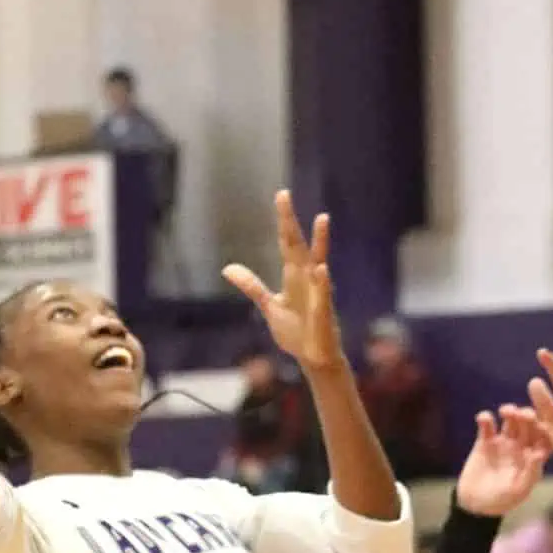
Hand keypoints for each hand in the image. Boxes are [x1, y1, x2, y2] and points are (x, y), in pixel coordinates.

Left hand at [223, 191, 342, 371]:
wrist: (313, 357)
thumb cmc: (296, 331)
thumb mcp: (269, 306)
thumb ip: (252, 286)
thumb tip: (228, 268)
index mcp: (294, 276)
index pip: (287, 242)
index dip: (284, 220)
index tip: (281, 195)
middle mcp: (308, 278)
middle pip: (298, 244)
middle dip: (291, 222)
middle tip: (283, 195)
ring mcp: (318, 293)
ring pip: (319, 263)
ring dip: (321, 242)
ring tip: (322, 219)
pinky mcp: (324, 312)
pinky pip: (324, 295)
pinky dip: (322, 283)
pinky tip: (321, 269)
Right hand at [456, 406, 551, 516]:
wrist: (475, 505)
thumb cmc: (501, 501)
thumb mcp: (519, 490)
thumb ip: (531, 472)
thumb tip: (539, 453)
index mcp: (534, 457)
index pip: (545, 437)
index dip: (545, 428)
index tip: (541, 424)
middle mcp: (521, 447)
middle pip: (529, 424)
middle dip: (527, 416)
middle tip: (523, 414)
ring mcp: (503, 442)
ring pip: (511, 420)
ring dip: (510, 411)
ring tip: (505, 411)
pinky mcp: (485, 442)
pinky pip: (488, 425)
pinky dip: (486, 418)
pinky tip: (483, 418)